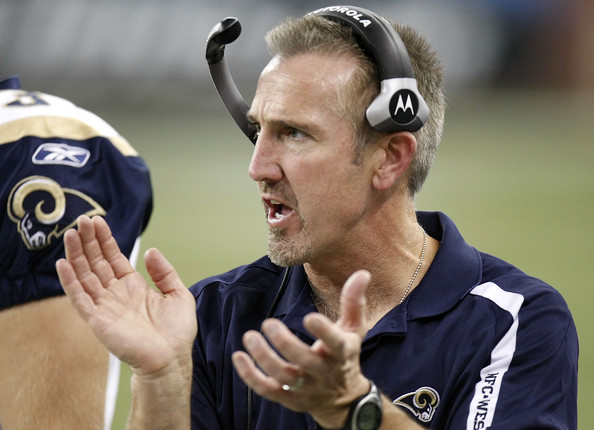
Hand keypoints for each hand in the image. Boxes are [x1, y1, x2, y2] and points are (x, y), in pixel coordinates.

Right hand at [56, 215, 196, 376]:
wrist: (172, 358)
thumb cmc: (177, 332)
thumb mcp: (178, 293)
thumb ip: (164, 271)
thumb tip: (150, 251)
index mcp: (133, 287)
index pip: (113, 258)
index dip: (105, 240)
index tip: (97, 222)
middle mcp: (116, 294)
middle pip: (96, 263)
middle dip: (88, 242)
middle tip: (82, 220)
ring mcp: (105, 307)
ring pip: (85, 276)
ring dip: (76, 255)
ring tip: (71, 234)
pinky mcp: (98, 320)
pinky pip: (80, 298)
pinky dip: (70, 282)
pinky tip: (63, 263)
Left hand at [232, 270, 371, 427]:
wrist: (343, 400)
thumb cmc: (345, 355)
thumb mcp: (354, 329)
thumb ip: (353, 302)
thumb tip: (362, 273)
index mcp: (341, 353)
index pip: (335, 344)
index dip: (323, 332)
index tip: (308, 317)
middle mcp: (324, 373)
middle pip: (304, 362)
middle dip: (285, 343)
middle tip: (268, 324)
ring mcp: (306, 388)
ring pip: (283, 377)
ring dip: (264, 357)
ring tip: (250, 336)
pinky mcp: (289, 398)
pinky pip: (267, 390)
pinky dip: (250, 376)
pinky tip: (239, 357)